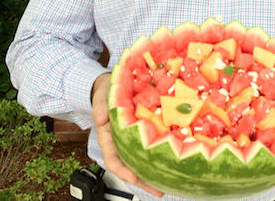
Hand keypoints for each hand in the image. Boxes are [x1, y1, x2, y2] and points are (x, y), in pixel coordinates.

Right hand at [91, 72, 164, 196]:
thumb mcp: (102, 97)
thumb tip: (101, 118)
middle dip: (143, 181)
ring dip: (154, 173)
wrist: (116, 84)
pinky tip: (173, 161)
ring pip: (143, 160)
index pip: (113, 160)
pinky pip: (153, 146)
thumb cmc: (107, 92)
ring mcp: (134, 139)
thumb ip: (101, 107)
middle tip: (158, 190)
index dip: (122, 171)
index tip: (133, 178)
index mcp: (109, 138)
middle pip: (131, 167)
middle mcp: (122, 143)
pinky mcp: (146, 132)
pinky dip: (161, 155)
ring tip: (169, 184)